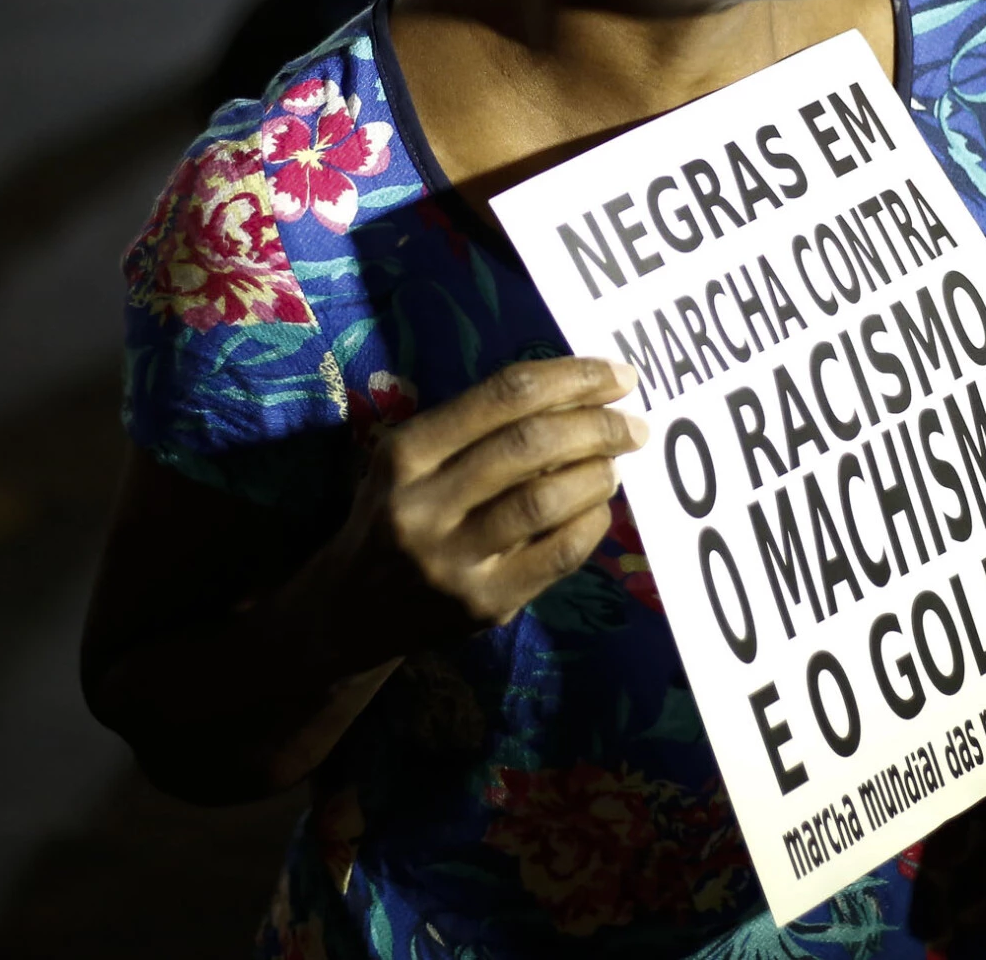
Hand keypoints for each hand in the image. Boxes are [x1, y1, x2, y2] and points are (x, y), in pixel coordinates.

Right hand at [320, 356, 645, 665]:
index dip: (569, 378)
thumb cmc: (395, 514)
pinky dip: (591, 523)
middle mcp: (424, 504)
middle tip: (633, 422)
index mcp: (406, 452)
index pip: (502, 396)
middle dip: (596, 425)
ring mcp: (452, 560)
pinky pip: (557, 554)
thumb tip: (577, 393)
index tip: (616, 376)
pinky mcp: (483, 604)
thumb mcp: (411, 461)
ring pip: (546, 500)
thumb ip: (477, 428)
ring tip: (617, 463)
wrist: (352, 609)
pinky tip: (599, 508)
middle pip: (530, 445)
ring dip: (598, 473)